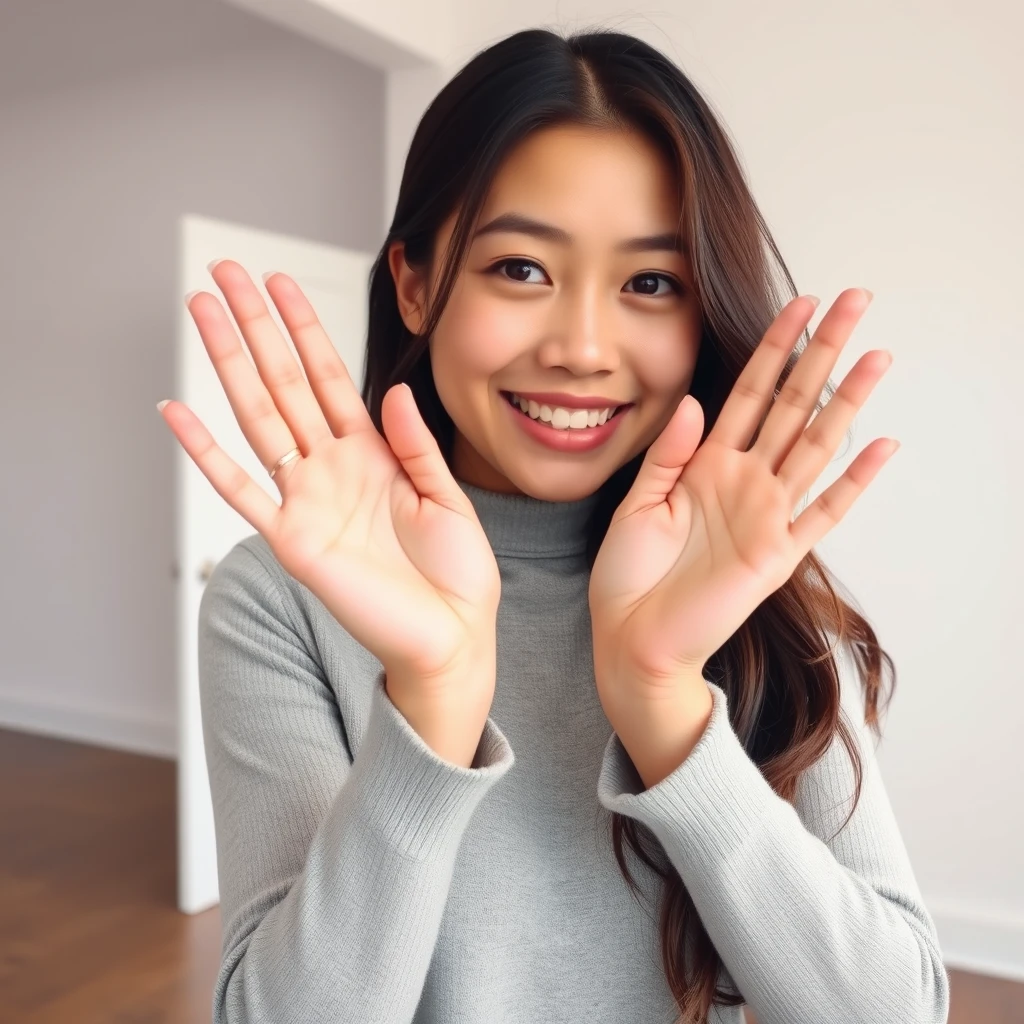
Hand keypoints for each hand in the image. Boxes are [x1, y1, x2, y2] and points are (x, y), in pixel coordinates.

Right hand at [159, 261, 500, 700]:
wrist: (451, 637)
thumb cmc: (455, 575)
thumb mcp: (447, 497)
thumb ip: (415, 444)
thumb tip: (392, 388)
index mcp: (372, 454)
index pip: (330, 376)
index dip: (305, 329)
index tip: (281, 281)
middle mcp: (332, 468)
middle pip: (285, 382)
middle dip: (256, 325)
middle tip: (224, 272)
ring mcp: (307, 500)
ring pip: (258, 417)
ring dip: (229, 364)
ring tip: (202, 312)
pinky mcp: (292, 540)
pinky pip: (239, 489)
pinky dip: (205, 452)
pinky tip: (176, 411)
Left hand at [589, 288, 895, 701]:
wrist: (631, 637)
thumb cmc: (629, 574)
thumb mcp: (638, 502)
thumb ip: (670, 452)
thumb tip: (697, 402)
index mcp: (706, 464)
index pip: (748, 392)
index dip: (774, 348)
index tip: (800, 304)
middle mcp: (743, 481)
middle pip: (791, 405)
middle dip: (822, 353)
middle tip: (855, 302)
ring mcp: (765, 515)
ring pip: (814, 445)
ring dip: (846, 402)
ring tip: (876, 356)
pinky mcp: (777, 554)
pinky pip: (823, 512)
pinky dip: (853, 481)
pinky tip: (881, 446)